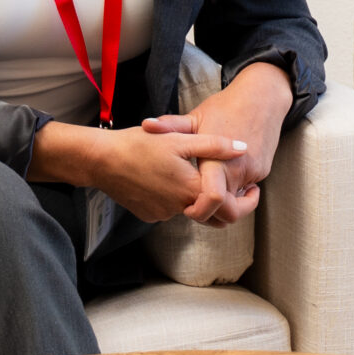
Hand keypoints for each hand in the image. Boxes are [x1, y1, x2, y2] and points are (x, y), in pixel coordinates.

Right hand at [45, 123, 249, 225]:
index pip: (228, 205)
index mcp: (191, 190)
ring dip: (195, 195)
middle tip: (230, 181)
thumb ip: (215, 146)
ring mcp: (162, 215)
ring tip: (191, 170)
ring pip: (189, 208)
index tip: (252, 187)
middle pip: (211, 211)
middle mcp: (179, 208)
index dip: (244, 198)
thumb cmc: (140, 145)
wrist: (100, 160)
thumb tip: (243, 148)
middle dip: (223, 199)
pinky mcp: (148, 215)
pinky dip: (174, 196)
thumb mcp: (181, 139)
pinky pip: (170, 208)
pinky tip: (166, 176)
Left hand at [143, 61, 291, 214]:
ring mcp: (253, 172)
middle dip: (214, 215)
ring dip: (224, 203)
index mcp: (217, 161)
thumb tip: (145, 125)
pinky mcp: (262, 171)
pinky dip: (236, 189)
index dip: (200, 211)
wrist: (263, 97)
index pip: (212, 200)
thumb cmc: (226, 106)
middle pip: (227, 212)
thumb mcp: (196, 116)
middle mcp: (237, 171)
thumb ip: (171, 126)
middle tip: (199, 208)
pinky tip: (224, 174)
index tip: (189, 209)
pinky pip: (246, 189)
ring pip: (237, 202)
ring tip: (210, 188)